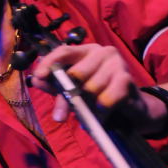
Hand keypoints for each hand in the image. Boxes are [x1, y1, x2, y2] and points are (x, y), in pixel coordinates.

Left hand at [31, 42, 167, 130]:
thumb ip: (55, 86)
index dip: (49, 63)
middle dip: (66, 97)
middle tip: (60, 117)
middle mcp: (102, 52)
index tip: (38, 77)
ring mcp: (116, 63)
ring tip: (92, 111)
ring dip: (88, 106)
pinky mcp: (126, 79)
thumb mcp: (74, 92)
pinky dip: (101, 111)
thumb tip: (35, 80)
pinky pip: (104, 99)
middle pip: (75, 73)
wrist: (132, 111)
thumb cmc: (100, 98)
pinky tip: (103, 113)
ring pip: (89, 89)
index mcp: (86, 51)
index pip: (64, 51)